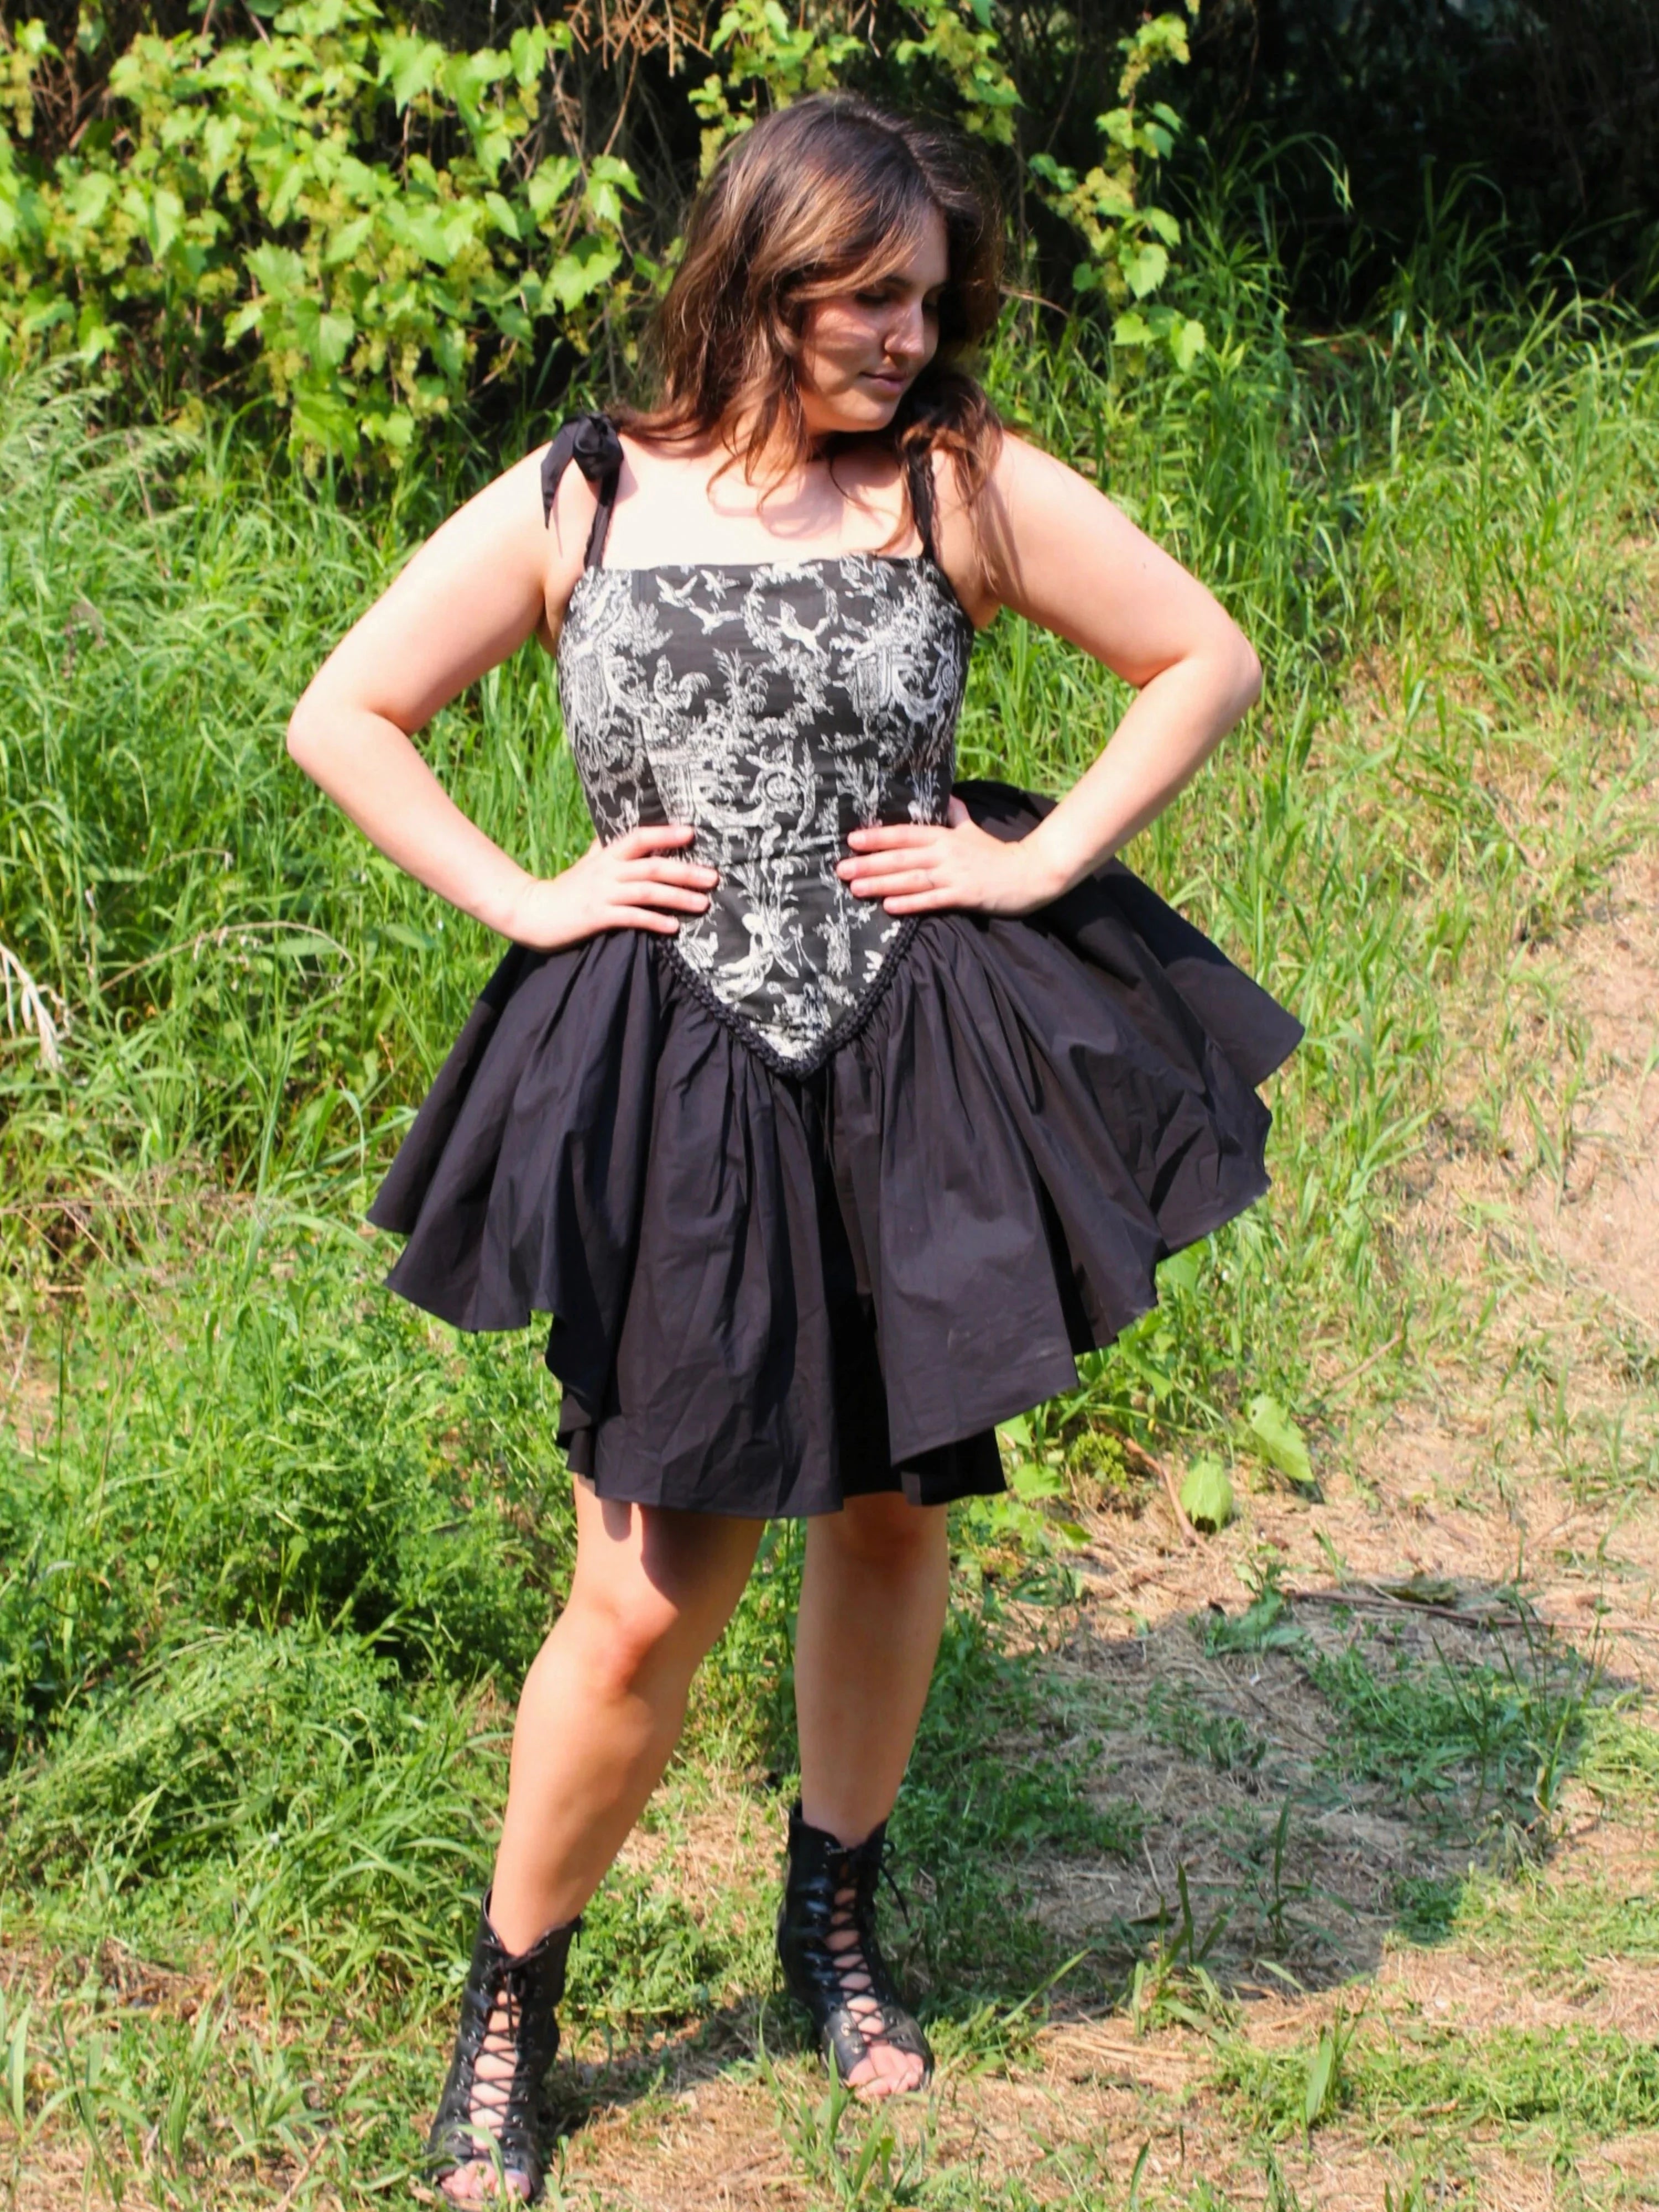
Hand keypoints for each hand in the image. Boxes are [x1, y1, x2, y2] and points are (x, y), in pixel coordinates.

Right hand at [506, 824, 717, 948]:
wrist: (534, 912)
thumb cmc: (567, 889)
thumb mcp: (588, 863)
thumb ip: (606, 848)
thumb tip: (624, 833)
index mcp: (607, 855)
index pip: (639, 837)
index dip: (665, 834)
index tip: (691, 833)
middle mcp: (607, 871)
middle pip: (652, 866)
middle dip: (685, 871)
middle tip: (713, 877)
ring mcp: (603, 894)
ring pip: (646, 892)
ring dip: (677, 897)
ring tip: (702, 903)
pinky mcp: (597, 916)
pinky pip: (631, 918)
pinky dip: (653, 921)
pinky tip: (672, 927)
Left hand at [837, 798, 1060, 916]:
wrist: (1030, 873)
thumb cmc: (998, 853)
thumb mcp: (974, 830)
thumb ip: (956, 814)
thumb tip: (947, 796)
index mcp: (945, 836)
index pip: (904, 835)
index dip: (878, 837)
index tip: (852, 840)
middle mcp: (945, 853)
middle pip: (900, 858)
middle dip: (869, 863)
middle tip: (840, 869)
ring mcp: (954, 875)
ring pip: (910, 879)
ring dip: (881, 883)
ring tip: (856, 888)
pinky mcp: (964, 895)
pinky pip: (931, 900)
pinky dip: (910, 903)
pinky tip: (889, 906)